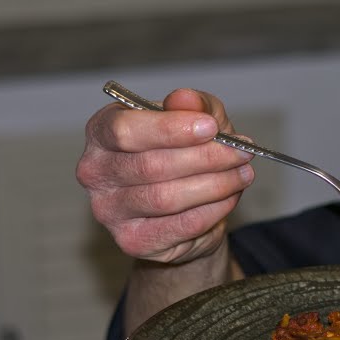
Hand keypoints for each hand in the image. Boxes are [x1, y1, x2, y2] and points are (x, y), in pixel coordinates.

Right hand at [76, 87, 254, 265]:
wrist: (187, 205)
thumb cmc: (185, 152)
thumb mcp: (196, 118)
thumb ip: (194, 105)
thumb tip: (185, 98)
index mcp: (101, 133)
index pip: (124, 130)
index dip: (170, 129)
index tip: (210, 127)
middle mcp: (96, 172)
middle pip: (151, 165)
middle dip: (206, 158)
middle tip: (241, 152)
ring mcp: (109, 211)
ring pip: (167, 198)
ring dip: (216, 184)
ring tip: (243, 173)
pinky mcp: (132, 241)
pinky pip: (180, 225)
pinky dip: (213, 210)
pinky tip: (230, 196)